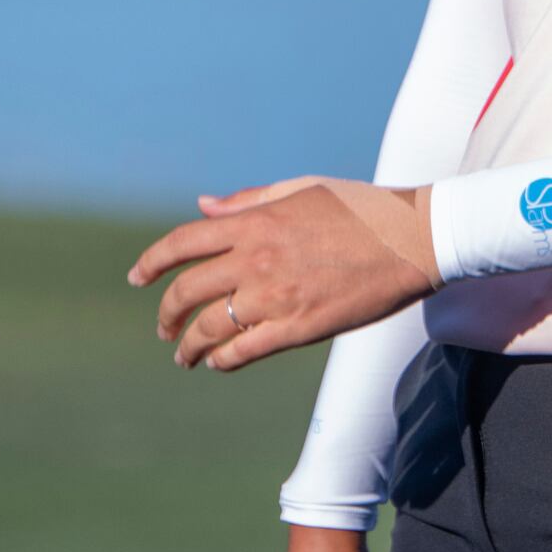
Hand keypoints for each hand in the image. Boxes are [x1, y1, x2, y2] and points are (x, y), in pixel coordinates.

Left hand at [126, 175, 441, 371]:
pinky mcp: (300, 327)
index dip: (151, 262)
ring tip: (185, 356)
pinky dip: (224, 359)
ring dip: (190, 345)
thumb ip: (248, 202)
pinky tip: (219, 362)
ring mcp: (277, 296)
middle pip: (188, 291)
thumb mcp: (301, 190)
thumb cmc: (361, 209)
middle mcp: (257, 258)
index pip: (183, 243)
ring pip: (211, 327)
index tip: (138, 278)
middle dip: (167, 314)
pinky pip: (245, 350)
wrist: (413, 239)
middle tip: (164, 328)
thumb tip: (203, 207)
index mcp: (255, 222)